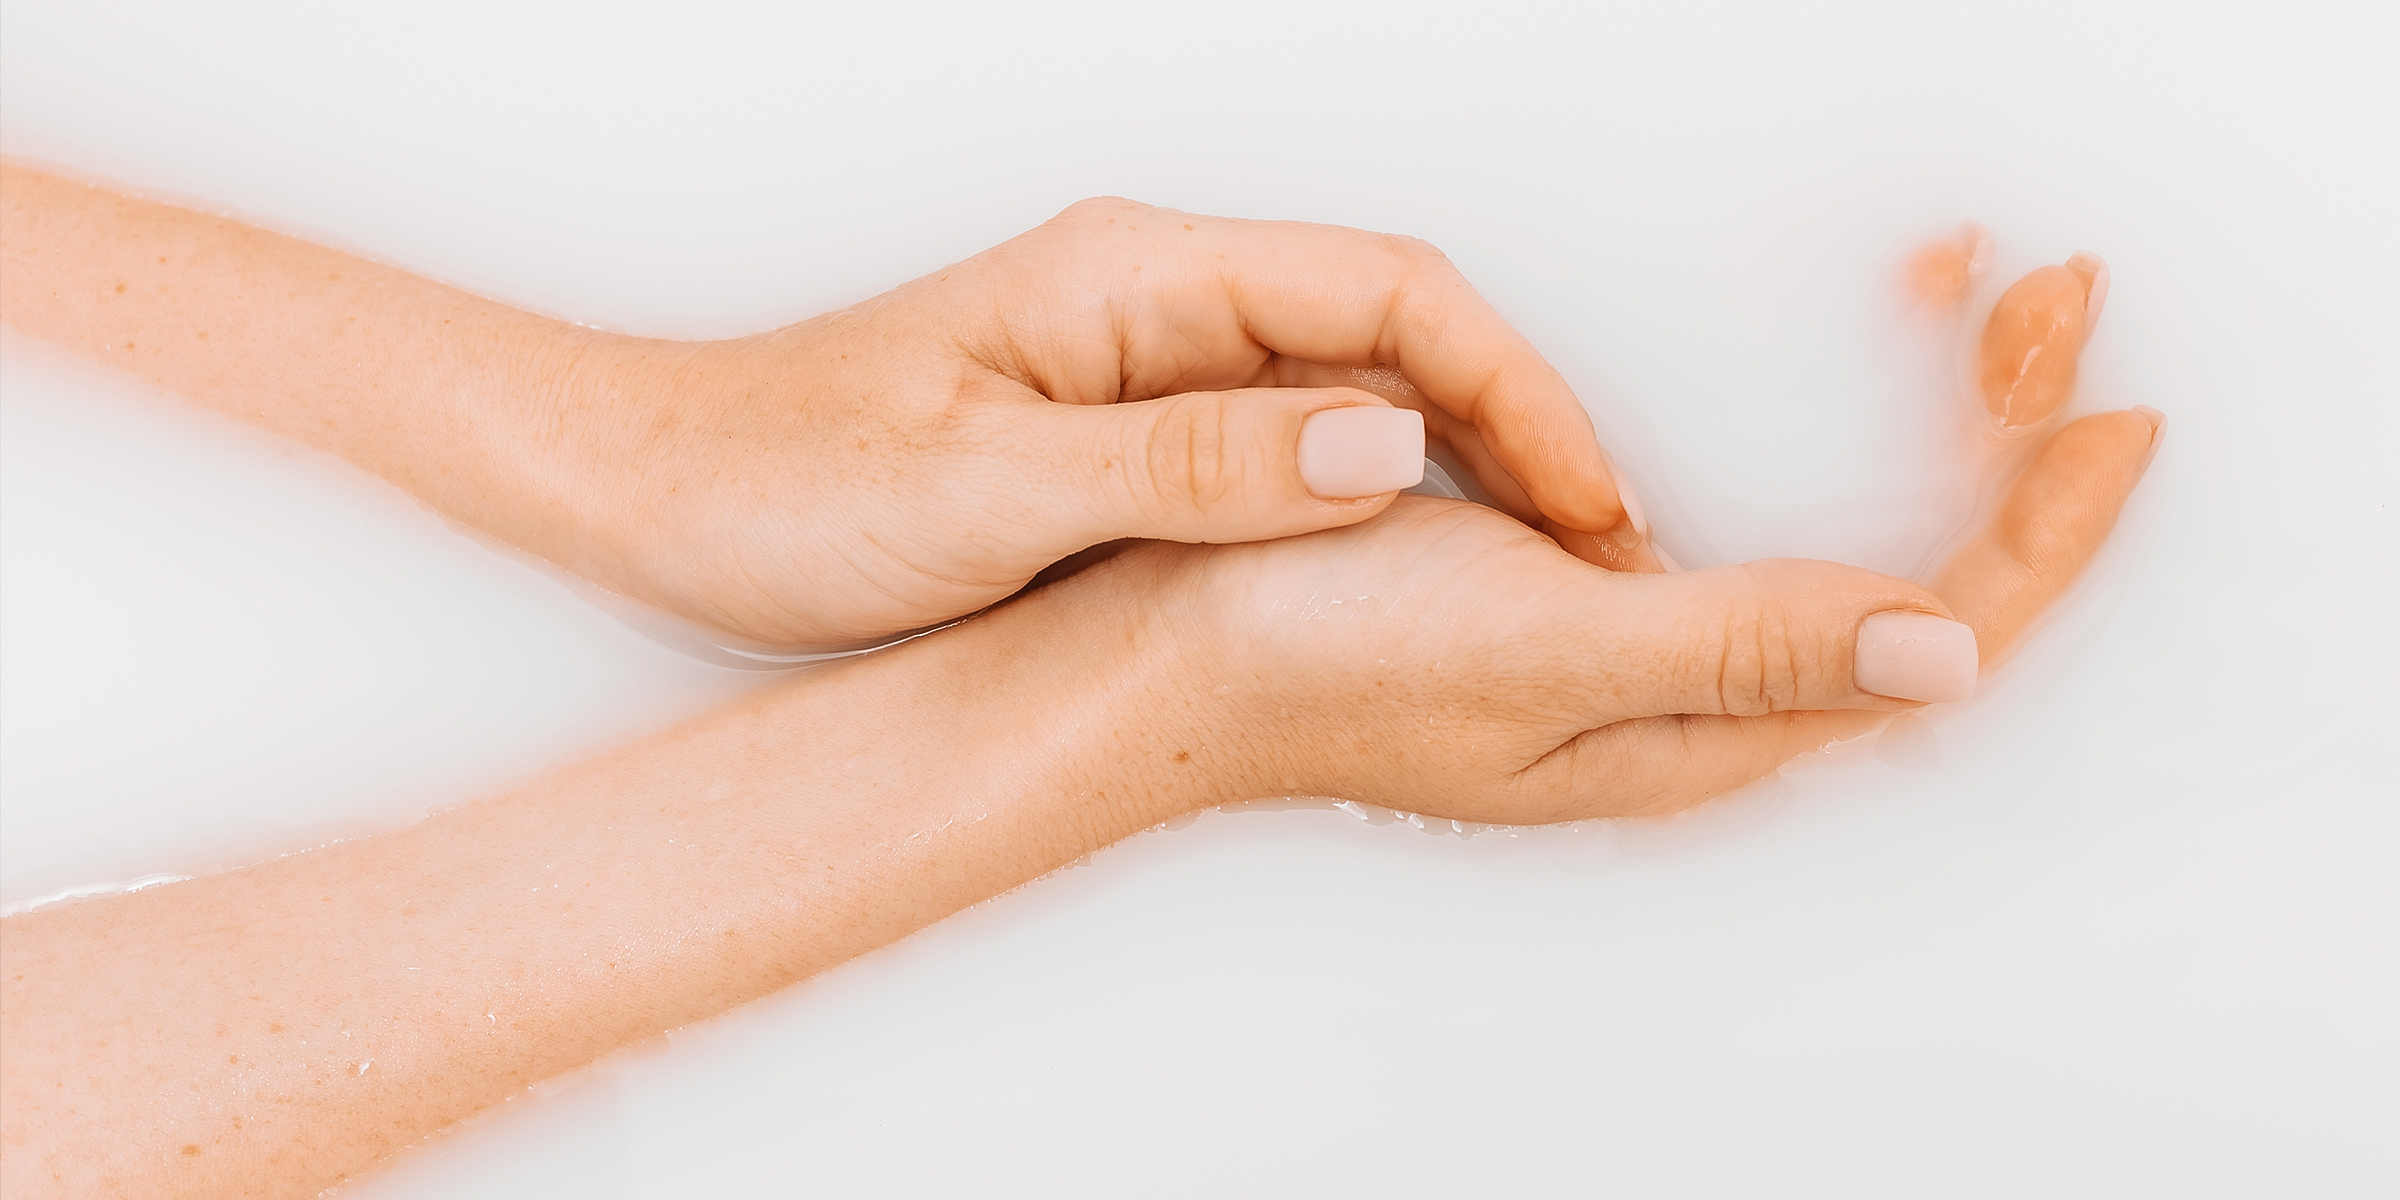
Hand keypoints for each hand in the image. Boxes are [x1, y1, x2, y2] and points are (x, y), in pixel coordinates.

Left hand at [561, 198, 1657, 649]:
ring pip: (1361, 397)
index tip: (1586, 503)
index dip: (1517, 393)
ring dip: (1463, 479)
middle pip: (1401, 336)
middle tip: (1598, 563)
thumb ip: (1187, 469)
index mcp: (1137, 279)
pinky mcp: (1132, 432)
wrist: (661, 494)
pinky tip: (1410, 583)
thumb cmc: (781, 478)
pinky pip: (1296, 451)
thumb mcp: (983, 489)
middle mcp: (1160, 303)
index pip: (1391, 294)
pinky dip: (1379, 512)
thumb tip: (1382, 457)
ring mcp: (1150, 365)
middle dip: (1520, 436)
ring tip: (1537, 586)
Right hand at [1094, 407, 2162, 822]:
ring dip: (1924, 430)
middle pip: (1915, 586)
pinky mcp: (1585, 592)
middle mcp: (1692, 697)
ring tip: (1965, 315)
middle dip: (2003, 448)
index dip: (2043, 532)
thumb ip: (1746, 649)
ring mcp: (1641, 645)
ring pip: (1842, 538)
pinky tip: (1817, 380)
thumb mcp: (1549, 650)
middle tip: (2046, 307)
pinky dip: (1817, 431)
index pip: (1939, 638)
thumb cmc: (1320, 662)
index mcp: (1700, 729)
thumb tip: (1945, 655)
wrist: (1155, 652)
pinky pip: (1755, 514)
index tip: (2111, 413)